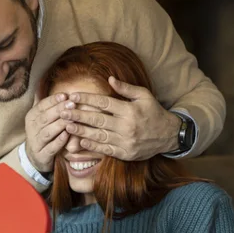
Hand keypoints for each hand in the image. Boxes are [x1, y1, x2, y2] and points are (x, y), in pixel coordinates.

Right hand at [24, 93, 79, 171]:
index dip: (53, 100)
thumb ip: (44, 102)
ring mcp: (36, 142)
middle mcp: (32, 129)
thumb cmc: (43, 132)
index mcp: (32, 117)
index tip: (65, 95)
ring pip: (48, 132)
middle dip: (59, 110)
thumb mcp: (41, 117)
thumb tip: (42, 80)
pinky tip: (67, 135)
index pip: (41, 106)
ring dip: (60, 125)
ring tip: (72, 119)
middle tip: (72, 104)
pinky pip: (51, 148)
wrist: (35, 157)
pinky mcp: (42, 155)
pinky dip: (59, 141)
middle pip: (45, 118)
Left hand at [61, 76, 181, 160]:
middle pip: (98, 120)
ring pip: (99, 136)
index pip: (104, 103)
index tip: (73, 96)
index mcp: (130, 110)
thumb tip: (109, 79)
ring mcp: (125, 141)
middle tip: (63, 112)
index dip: (87, 99)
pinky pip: (105, 150)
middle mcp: (126, 126)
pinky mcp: (125, 153)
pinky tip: (80, 141)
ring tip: (67, 126)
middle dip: (78, 115)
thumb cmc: (154, 112)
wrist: (169, 136)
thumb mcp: (144, 96)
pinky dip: (92, 146)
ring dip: (81, 131)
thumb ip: (126, 88)